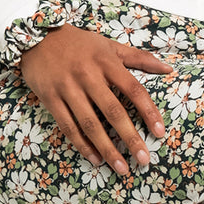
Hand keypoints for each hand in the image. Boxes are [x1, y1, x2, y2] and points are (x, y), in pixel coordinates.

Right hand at [18, 23, 174, 175]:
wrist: (36, 36)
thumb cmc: (78, 42)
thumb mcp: (109, 45)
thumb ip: (139, 58)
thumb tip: (168, 70)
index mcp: (107, 62)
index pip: (133, 90)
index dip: (148, 111)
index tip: (159, 132)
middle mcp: (88, 76)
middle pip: (113, 111)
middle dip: (130, 138)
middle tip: (143, 159)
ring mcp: (68, 88)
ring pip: (90, 124)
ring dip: (106, 148)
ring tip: (120, 167)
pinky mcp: (50, 98)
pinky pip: (67, 126)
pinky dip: (81, 144)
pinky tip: (94, 158)